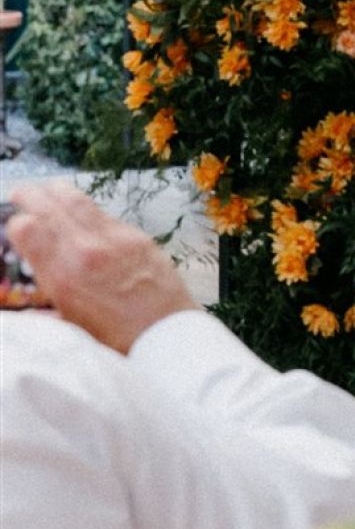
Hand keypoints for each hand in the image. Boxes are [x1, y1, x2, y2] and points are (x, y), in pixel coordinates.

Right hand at [4, 180, 194, 353]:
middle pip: (51, 209)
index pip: (29, 231)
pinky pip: (106, 215)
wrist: (164, 335)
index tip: (15, 223)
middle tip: (21, 191)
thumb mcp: (70, 325)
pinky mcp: (137, 236)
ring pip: (79, 203)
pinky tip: (83, 209)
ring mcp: (113, 239)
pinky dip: (88, 208)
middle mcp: (85, 251)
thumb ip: (49, 305)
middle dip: (31, 196)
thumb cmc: (114, 341)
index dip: (18, 224)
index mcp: (63, 276)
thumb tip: (32, 309)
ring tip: (48, 188)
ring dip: (59, 192)